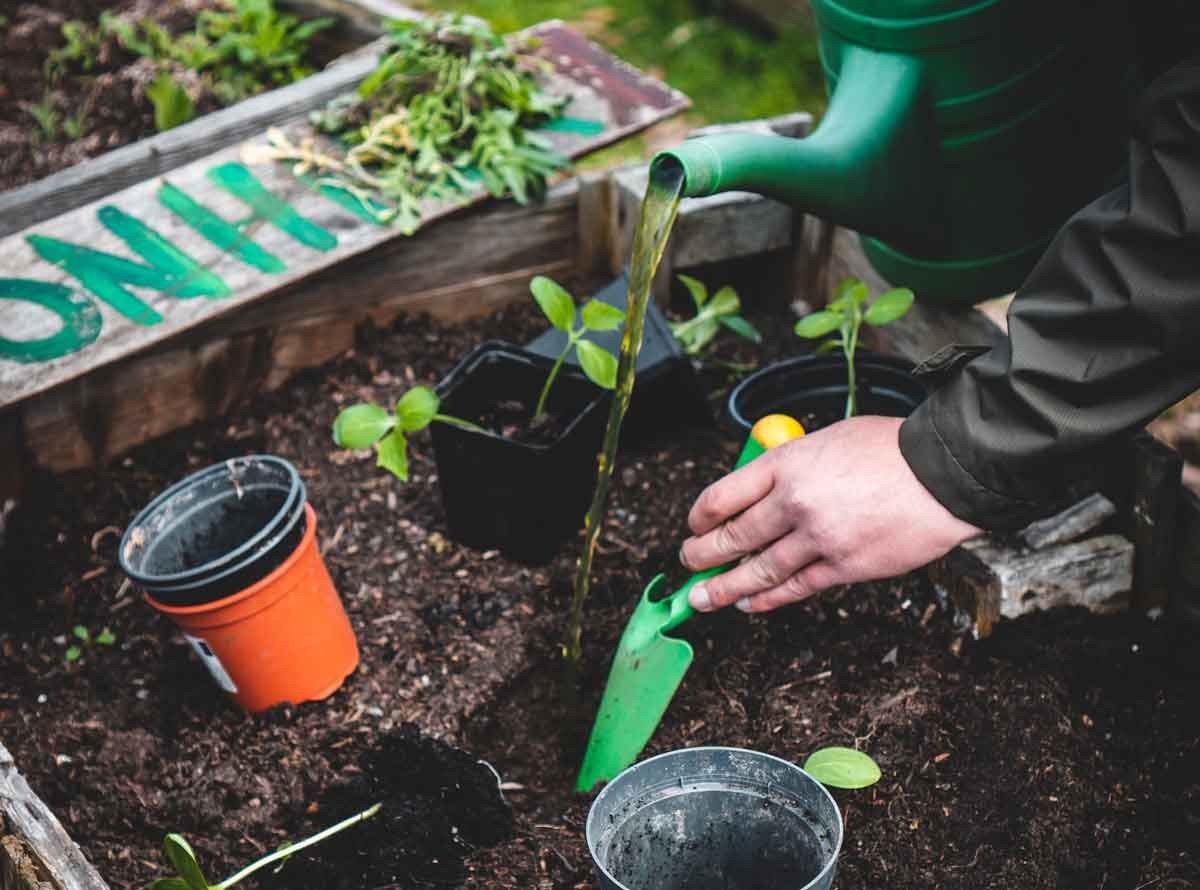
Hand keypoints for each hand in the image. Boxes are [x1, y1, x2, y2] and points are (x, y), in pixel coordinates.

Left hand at [680, 415, 980, 612]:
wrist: (944, 472)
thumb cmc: (889, 449)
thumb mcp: (826, 439)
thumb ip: (791, 465)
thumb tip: (762, 490)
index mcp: (786, 464)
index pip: (722, 495)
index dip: (699, 516)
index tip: (693, 525)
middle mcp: (794, 502)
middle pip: (733, 537)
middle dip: (701, 555)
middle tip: (687, 564)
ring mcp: (818, 538)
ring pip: (758, 571)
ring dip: (724, 588)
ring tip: (702, 598)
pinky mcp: (844, 566)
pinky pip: (795, 588)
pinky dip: (768, 599)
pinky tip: (750, 603)